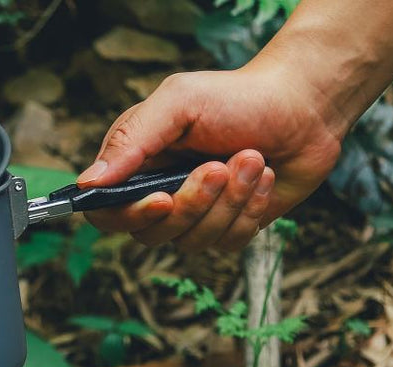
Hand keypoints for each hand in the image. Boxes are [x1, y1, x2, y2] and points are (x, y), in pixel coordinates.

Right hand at [79, 65, 343, 250]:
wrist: (304, 106)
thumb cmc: (237, 98)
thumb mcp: (179, 103)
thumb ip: (131, 140)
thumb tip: (88, 183)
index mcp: (135, 168)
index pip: (105, 215)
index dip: (128, 217)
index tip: (162, 199)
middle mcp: (158, 197)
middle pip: (151, 235)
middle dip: (192, 204)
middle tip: (219, 166)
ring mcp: (193, 217)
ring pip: (192, 242)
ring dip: (229, 201)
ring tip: (253, 159)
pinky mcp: (227, 229)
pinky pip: (227, 243)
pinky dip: (250, 209)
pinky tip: (265, 178)